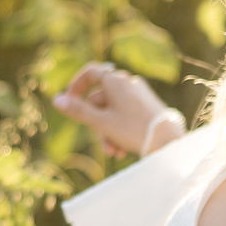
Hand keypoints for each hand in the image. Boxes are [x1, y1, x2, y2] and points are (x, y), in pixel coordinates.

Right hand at [53, 62, 177, 156]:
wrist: (169, 142)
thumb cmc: (134, 130)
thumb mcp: (101, 122)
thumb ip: (78, 111)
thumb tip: (56, 100)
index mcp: (116, 81)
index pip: (90, 73)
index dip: (76, 86)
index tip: (69, 102)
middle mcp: (128, 83)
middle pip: (100, 99)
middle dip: (96, 123)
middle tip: (100, 143)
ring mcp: (139, 94)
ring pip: (113, 110)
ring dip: (108, 132)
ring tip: (114, 152)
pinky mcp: (147, 106)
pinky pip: (126, 115)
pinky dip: (120, 130)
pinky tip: (123, 150)